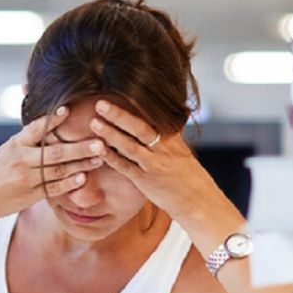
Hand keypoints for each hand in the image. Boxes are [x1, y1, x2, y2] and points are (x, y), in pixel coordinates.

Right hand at [0, 107, 106, 224]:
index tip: (68, 110)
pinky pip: (53, 188)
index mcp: (15, 145)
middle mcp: (21, 160)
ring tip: (99, 158)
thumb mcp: (6, 150)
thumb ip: (27, 140)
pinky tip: (82, 178)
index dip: (52, 120)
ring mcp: (26, 179)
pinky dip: (68, 183)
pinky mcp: (30, 195)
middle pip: (54, 152)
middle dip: (79, 147)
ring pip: (58, 171)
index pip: (36, 129)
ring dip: (80, 164)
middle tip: (99, 142)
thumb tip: (50, 122)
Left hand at [87, 100, 223, 220]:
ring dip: (110, 134)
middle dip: (119, 115)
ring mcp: (154, 165)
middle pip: (139, 127)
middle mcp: (164, 149)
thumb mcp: (182, 151)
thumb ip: (169, 135)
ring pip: (129, 146)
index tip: (120, 89)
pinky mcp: (145, 181)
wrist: (199, 202)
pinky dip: (110, 157)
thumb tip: (163, 117)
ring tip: (93, 122)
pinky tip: (97, 149)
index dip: (135, 104)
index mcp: (172, 138)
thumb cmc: (189, 176)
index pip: (153, 116)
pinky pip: (125, 167)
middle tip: (101, 103)